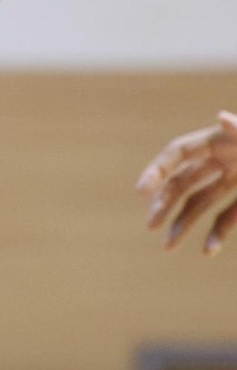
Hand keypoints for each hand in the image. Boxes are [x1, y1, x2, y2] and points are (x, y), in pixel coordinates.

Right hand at [137, 111, 236, 252]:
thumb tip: (222, 118)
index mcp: (218, 141)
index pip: (176, 154)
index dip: (156, 171)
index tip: (141, 193)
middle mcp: (220, 160)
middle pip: (182, 181)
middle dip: (164, 204)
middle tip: (150, 225)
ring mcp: (233, 181)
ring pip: (198, 203)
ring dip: (181, 224)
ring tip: (167, 247)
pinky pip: (225, 218)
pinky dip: (215, 235)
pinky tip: (208, 251)